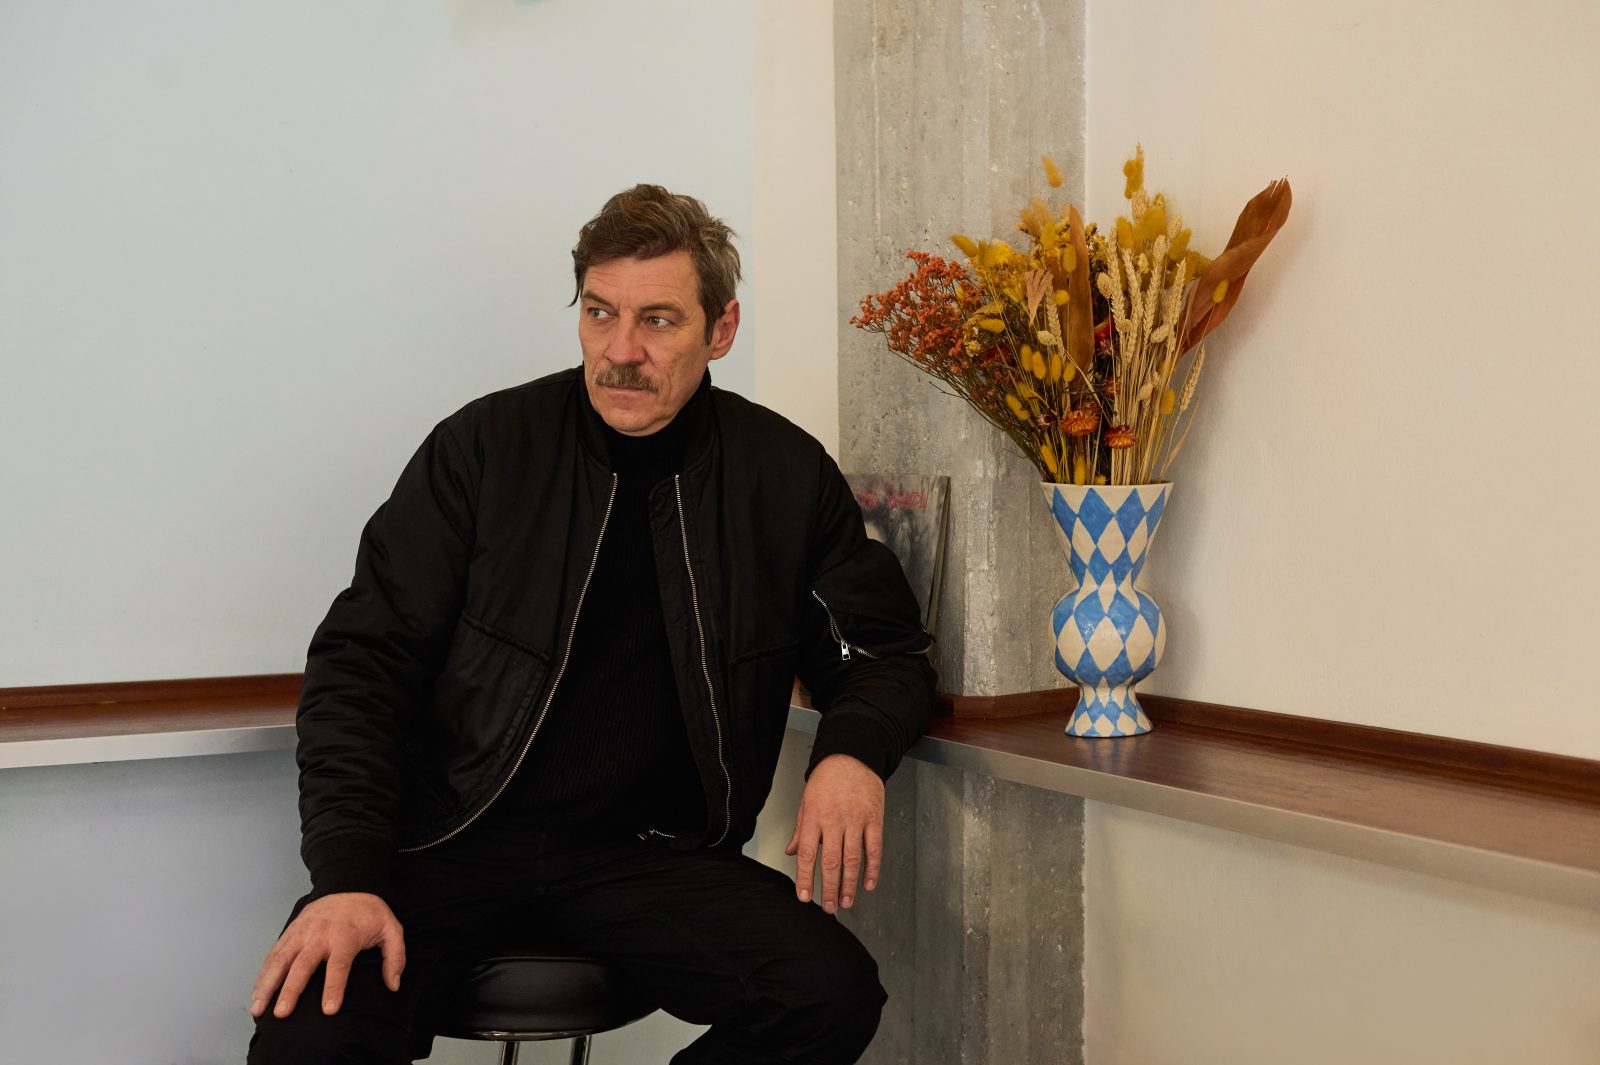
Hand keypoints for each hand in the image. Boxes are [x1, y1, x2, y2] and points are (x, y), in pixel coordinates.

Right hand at [250, 892, 405, 1018]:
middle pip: (302, 965)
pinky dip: (263, 975)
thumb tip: (392, 985)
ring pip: (280, 960)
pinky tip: (257, 994)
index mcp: (345, 935)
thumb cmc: (369, 913)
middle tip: (282, 1013)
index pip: (339, 965)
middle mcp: (319, 934)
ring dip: (267, 985)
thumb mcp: (391, 928)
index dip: (334, 988)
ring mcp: (301, 933)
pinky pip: (273, 955)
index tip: (329, 1010)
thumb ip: (395, 957)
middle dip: (291, 990)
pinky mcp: (289, 933)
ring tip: (258, 1009)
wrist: (349, 883)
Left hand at [784, 753, 884, 913]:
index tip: (805, 898)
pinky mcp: (874, 819)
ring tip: (846, 902)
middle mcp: (835, 821)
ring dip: (850, 884)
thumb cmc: (827, 778)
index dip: (806, 879)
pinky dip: (873, 869)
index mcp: (814, 818)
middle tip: (829, 908)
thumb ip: (801, 830)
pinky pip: (874, 848)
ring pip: (853, 859)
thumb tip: (791, 852)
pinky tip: (868, 884)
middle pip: (831, 862)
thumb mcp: (806, 802)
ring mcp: (856, 820)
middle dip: (829, 889)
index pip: (808, 855)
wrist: (852, 756)